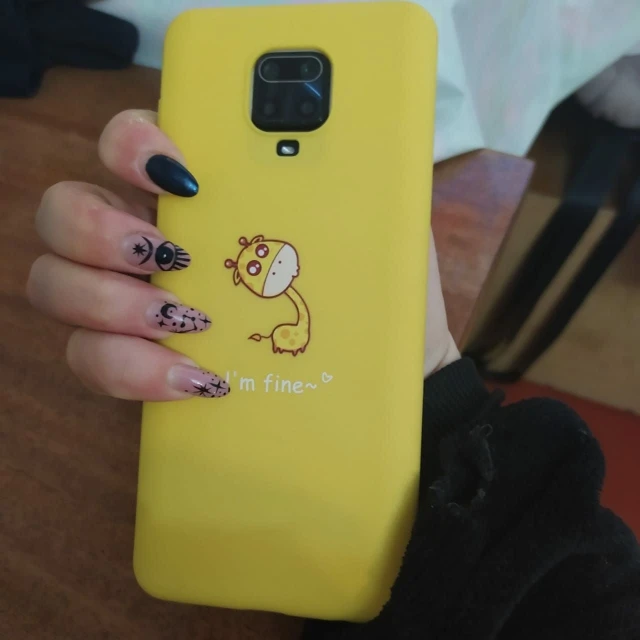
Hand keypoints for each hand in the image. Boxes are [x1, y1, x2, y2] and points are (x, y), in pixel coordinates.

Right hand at [27, 109, 456, 400]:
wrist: (374, 366)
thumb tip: (340, 136)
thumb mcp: (373, 225)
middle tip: (170, 257)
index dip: (131, 144)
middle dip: (100, 231)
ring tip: (189, 321)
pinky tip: (194, 378)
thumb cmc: (371, 289)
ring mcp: (135, 300)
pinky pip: (93, 361)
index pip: (128, 141)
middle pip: (66, 211)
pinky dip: (131, 370)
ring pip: (58, 286)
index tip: (181, 174)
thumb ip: (347, 178)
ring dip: (110, 304)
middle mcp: (151, 236)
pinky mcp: (139, 362)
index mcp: (199, 193)